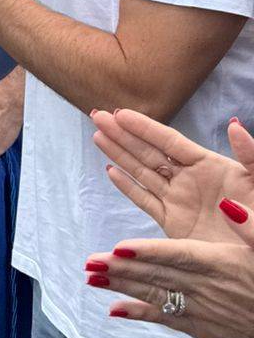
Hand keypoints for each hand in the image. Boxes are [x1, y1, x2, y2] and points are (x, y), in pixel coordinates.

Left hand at [83, 222, 253, 337]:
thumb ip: (251, 226)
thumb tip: (229, 204)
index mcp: (221, 264)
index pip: (178, 256)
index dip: (148, 252)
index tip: (119, 247)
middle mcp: (206, 289)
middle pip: (157, 275)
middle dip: (121, 268)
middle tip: (89, 261)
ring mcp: (201, 311)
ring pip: (155, 295)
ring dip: (121, 287)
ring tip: (91, 277)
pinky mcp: (201, 329)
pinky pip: (165, 319)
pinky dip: (139, 314)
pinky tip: (114, 310)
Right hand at [91, 109, 253, 241]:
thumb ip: (250, 154)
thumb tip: (234, 124)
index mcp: (210, 165)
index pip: (170, 141)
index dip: (145, 127)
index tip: (120, 113)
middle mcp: (190, 179)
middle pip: (149, 152)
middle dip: (123, 134)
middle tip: (98, 117)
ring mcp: (180, 201)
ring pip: (142, 172)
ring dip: (119, 154)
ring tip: (97, 136)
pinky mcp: (174, 224)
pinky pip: (145, 201)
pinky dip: (127, 187)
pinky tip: (111, 171)